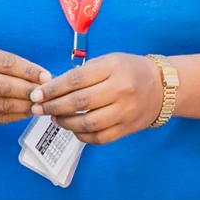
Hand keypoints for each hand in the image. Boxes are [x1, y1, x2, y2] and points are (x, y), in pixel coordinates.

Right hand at [0, 46, 49, 123]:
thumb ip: (11, 63)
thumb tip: (41, 76)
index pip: (5, 64)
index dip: (28, 71)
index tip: (46, 76)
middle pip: (3, 86)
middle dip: (28, 90)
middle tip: (46, 93)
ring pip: (1, 105)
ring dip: (25, 106)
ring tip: (40, 104)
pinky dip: (16, 116)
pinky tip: (28, 111)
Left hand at [31, 53, 162, 144]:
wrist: (162, 88)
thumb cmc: (130, 70)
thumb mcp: (109, 61)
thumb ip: (83, 73)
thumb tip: (52, 88)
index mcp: (113, 69)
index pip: (76, 80)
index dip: (53, 89)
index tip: (37, 94)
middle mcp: (120, 90)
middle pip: (79, 102)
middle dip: (53, 107)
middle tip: (38, 108)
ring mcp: (125, 112)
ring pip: (87, 123)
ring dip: (65, 123)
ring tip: (54, 118)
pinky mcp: (127, 129)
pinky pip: (98, 137)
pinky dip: (81, 135)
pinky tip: (73, 128)